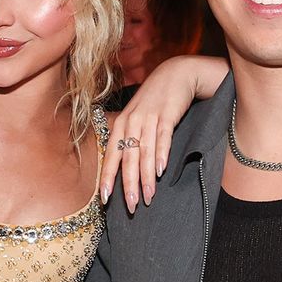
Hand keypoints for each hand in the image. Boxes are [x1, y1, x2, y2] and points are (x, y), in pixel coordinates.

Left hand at [101, 55, 228, 213]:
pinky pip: (162, 137)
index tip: (105, 200)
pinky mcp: (167, 114)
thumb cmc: (155, 100)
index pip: (111, 155)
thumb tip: (125, 168)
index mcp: (121, 124)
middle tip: (130, 206)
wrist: (176, 74)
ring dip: (146, 177)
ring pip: (144, 152)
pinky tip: (161, 170)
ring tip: (148, 197)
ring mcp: (148, 117)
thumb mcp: (138, 117)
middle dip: (128, 184)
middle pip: (128, 158)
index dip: (108, 177)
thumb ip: (131, 139)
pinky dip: (161, 154)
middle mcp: (131, 121)